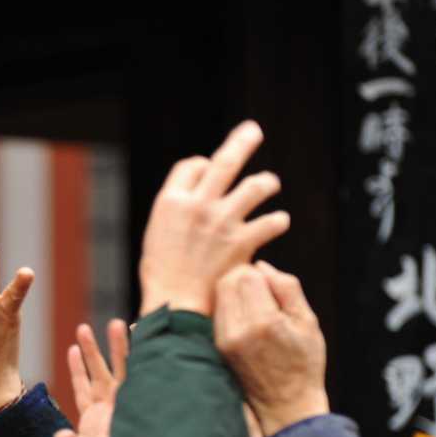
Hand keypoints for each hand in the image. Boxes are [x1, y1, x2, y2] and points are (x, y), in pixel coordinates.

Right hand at [52, 320, 127, 436]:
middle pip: (119, 375)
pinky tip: (74, 352)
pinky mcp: (89, 427)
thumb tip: (61, 435)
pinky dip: (79, 372)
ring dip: (94, 355)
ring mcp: (103, 421)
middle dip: (117, 349)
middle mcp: (116, 419)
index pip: (132, 384)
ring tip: (85, 327)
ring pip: (99, 379)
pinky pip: (84, 393)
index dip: (134, 359)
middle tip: (118, 322)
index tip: (138, 333)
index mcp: (120, 425)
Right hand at [138, 120, 288, 316]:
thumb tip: (195, 195)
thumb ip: (177, 211)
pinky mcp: (243, 241)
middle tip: (253, 130)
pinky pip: (270, 222)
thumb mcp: (156, 234)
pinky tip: (279, 221)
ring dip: (266, 183)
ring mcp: (223, 221)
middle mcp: (198, 205)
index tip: (208, 169)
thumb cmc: (162, 276)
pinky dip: (276, 221)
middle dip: (242, 142)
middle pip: (224, 162)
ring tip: (271, 183)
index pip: (191, 165)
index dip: (202, 165)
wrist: (177, 306)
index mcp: (171, 201)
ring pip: (255, 187)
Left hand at [213, 261, 328, 436]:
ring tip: (256, 303)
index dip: (260, 272)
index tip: (272, 284)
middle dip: (243, 276)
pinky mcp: (218, 346)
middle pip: (227, 281)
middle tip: (262, 289)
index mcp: (265, 322)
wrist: (286, 404)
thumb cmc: (304, 362)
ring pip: (219, 295)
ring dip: (235, 290)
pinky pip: (218, 312)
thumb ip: (287, 288)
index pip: (247, 275)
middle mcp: (239, 330)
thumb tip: (261, 265)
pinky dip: (230, 306)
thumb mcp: (307, 322)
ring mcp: (225, 340)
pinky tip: (247, 316)